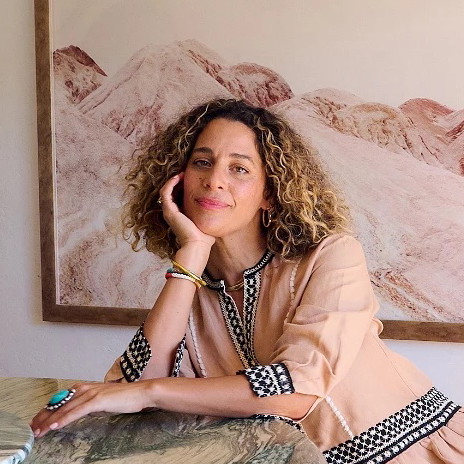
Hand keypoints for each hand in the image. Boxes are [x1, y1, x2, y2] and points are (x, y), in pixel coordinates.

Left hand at [30, 381, 153, 437]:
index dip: (47, 411)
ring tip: (37, 431)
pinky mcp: (97, 400)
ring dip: (48, 421)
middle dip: (43, 417)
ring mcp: (91, 393)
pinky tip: (53, 427)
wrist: (140, 393)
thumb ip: (88, 404)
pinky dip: (62, 420)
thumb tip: (77, 412)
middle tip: (31, 428)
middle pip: (59, 404)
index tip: (36, 421)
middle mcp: (85, 388)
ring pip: (64, 409)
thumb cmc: (125, 398)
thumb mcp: (102, 400)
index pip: (61, 400)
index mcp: (85, 388)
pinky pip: (75, 412)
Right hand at [159, 173, 214, 248]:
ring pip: (167, 190)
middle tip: (187, 173)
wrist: (198, 245)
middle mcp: (172, 213)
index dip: (183, 186)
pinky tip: (180, 177)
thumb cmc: (205, 236)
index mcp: (180, 215)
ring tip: (183, 173)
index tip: (192, 178)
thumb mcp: (207, 220)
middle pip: (172, 192)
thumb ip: (209, 212)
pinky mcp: (168, 210)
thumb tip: (221, 205)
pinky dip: (171, 183)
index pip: (178, 196)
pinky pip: (165, 192)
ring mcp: (169, 212)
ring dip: (174, 180)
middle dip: (179, 181)